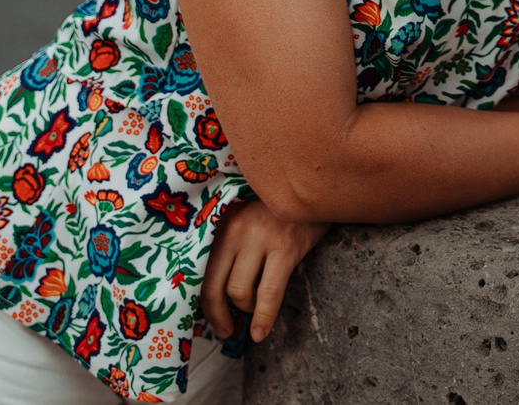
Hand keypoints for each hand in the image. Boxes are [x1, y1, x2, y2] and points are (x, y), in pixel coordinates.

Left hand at [200, 195, 330, 343]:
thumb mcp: (248, 215)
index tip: (212, 319)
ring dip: (247, 309)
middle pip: (214, 285)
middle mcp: (234, 228)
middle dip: (219, 315)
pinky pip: (268, 293)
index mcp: (222, 220)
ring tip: (257, 306)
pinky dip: (263, 318)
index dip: (205, 303)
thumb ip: (231, 242)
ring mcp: (258, 237)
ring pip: (238, 292)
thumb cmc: (281, 206)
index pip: (201, 270)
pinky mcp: (284, 247)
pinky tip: (260, 333)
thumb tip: (220, 287)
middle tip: (227, 330)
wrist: (317, 184)